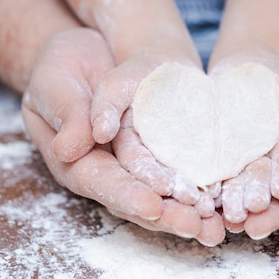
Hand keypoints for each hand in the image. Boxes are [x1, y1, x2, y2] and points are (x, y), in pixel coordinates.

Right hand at [22, 28, 224, 245]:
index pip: (103, 184)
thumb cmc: (62, 64)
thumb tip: (68, 149)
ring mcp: (134, 162)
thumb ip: (67, 114)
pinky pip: (178, 171)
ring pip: (163, 194)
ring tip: (216, 229)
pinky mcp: (157, 149)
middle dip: (169, 216)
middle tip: (199, 229)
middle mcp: (108, 168)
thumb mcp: (55, 82)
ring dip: (189, 212)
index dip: (129, 196)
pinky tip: (223, 200)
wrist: (90, 49)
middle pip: (138, 199)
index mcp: (77, 160)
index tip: (155, 207)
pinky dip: (200, 186)